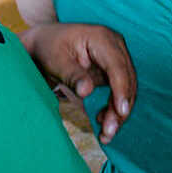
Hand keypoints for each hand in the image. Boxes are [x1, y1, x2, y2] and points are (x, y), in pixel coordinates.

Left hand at [21, 22, 137, 143]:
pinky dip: (114, 107)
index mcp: (103, 38)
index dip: (121, 91)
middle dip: (121, 108)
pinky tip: (103, 121)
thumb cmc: (48, 48)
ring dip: (119, 112)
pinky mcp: (112, 69)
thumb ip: (72, 76)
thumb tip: (87, 92)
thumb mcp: (56, 61)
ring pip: (127, 87)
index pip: (118, 67)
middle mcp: (115, 45)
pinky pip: (120, 90)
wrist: (44, 42)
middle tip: (109, 132)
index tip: (121, 112)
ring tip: (106, 134)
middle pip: (127, 79)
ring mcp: (116, 56)